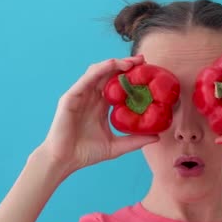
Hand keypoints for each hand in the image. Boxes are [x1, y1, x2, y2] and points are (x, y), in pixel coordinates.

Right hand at [36, 55, 158, 178]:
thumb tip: (157, 137)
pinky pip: (87, 79)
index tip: (148, 72)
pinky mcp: (71, 97)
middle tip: (143, 60)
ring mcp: (81, 95)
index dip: (131, 77)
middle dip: (126, 65)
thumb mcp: (116, 146)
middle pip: (110, 75)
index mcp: (101, 106)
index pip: (118, 86)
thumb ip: (135, 141)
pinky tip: (113, 65)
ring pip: (98, 72)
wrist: (64, 161)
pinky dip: (100, 70)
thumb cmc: (86, 153)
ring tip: (131, 62)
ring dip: (115, 64)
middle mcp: (91, 97)